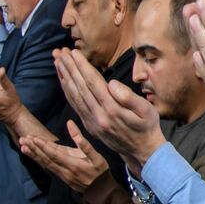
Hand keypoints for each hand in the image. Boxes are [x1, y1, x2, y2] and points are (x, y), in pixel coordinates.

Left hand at [19, 120, 109, 192]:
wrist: (101, 191)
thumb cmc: (100, 172)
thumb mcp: (97, 156)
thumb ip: (84, 142)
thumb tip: (72, 126)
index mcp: (74, 164)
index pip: (55, 154)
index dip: (43, 146)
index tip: (33, 138)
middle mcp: (65, 171)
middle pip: (46, 158)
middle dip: (34, 148)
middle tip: (23, 139)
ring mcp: (62, 175)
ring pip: (45, 164)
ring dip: (33, 155)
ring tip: (23, 146)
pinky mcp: (61, 177)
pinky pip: (48, 167)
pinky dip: (39, 161)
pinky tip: (33, 156)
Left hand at [53, 48, 165, 173]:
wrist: (142, 151)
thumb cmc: (148, 126)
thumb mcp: (147, 111)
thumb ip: (129, 97)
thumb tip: (112, 83)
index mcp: (113, 110)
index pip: (93, 83)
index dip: (82, 67)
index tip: (74, 53)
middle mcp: (98, 116)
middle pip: (80, 87)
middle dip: (69, 68)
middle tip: (61, 52)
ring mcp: (91, 122)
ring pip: (74, 95)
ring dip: (64, 77)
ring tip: (57, 61)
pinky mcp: (89, 125)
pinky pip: (74, 105)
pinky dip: (67, 91)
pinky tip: (63, 80)